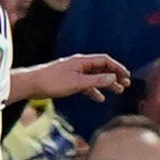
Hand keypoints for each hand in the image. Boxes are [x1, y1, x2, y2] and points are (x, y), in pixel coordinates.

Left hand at [18, 53, 133, 101]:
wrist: (32, 84)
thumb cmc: (53, 81)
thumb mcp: (78, 82)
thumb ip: (97, 80)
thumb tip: (113, 77)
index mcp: (82, 61)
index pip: (105, 61)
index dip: (117, 67)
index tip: (127, 76)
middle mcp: (79, 65)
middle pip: (101, 68)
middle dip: (115, 76)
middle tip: (126, 85)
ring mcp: (74, 73)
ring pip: (94, 77)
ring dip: (106, 84)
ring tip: (117, 91)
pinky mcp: (68, 81)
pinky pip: (86, 85)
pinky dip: (94, 91)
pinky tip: (99, 98)